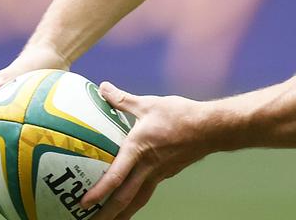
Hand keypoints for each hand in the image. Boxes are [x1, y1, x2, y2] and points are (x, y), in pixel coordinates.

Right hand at [0, 43, 70, 159]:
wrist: (54, 54)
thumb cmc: (35, 59)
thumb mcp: (21, 67)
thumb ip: (6, 76)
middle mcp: (4, 109)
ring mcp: (20, 112)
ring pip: (10, 136)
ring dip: (8, 151)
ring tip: (12, 170)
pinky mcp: (36, 114)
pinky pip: (33, 132)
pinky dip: (33, 143)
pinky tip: (43, 157)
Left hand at [81, 82, 212, 219]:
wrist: (211, 128)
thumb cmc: (181, 115)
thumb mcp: (149, 104)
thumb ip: (123, 99)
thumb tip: (103, 87)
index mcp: (139, 150)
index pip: (116, 176)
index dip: (99, 191)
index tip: (83, 203)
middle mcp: (148, 167)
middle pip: (125, 198)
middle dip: (108, 214)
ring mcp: (159, 173)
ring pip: (137, 199)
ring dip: (122, 214)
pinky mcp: (167, 172)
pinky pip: (147, 190)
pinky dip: (135, 200)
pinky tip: (131, 199)